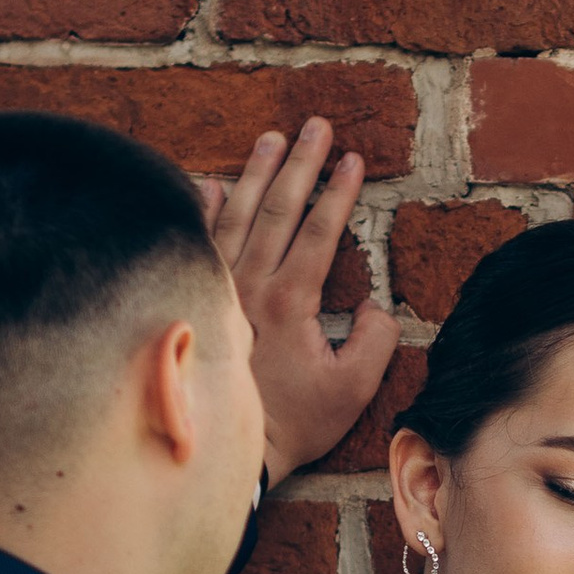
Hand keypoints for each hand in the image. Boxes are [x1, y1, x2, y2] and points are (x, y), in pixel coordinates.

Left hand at [205, 120, 395, 488]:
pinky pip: (199, 241)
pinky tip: (210, 183)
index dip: (339, 192)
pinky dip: (203, 209)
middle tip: (317, 126)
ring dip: (256, 172)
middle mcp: (249, 284)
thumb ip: (375, 341)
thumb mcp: (353, 389)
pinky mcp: (198, 298)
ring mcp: (218, 287)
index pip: (317, 230)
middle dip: (300, 162)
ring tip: (273, 137)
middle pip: (276, 208)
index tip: (355, 160)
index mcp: (289, 300)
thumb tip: (374, 305)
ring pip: (235, 215)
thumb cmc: (294, 422)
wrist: (229, 448)